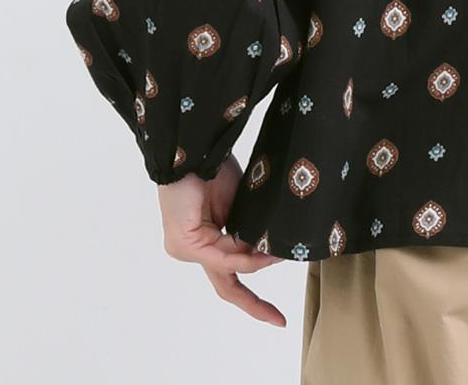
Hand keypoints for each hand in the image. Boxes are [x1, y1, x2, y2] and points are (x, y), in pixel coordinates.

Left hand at [157, 154, 287, 323]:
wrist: (192, 149)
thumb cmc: (212, 166)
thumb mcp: (237, 202)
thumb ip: (246, 229)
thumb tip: (268, 249)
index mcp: (203, 238)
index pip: (228, 271)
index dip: (251, 290)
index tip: (275, 310)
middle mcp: (192, 248)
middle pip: (225, 284)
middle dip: (252, 304)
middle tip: (278, 319)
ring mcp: (186, 249)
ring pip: (228, 268)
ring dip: (257, 262)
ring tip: (281, 253)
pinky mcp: (186, 244)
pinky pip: (221, 257)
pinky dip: (244, 256)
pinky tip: (263, 253)